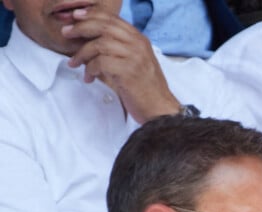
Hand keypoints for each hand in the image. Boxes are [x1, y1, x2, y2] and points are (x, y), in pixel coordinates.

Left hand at [62, 8, 180, 122]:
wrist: (160, 111)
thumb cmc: (146, 91)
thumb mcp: (136, 64)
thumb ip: (121, 50)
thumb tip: (95, 43)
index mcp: (139, 39)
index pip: (112, 19)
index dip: (91, 15)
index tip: (76, 17)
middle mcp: (137, 44)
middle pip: (103, 27)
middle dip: (81, 28)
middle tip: (67, 33)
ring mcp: (133, 57)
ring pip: (99, 44)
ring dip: (82, 53)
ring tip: (75, 63)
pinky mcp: (128, 71)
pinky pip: (100, 63)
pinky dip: (90, 69)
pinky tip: (89, 78)